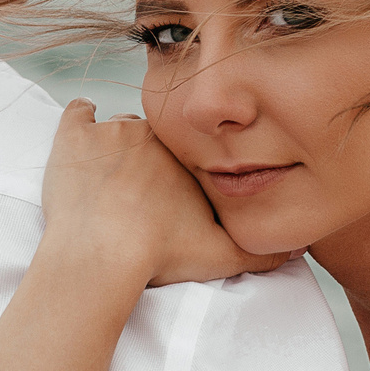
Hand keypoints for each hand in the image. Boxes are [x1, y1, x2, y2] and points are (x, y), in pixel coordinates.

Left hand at [43, 100, 288, 286]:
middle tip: (137, 189)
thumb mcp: (223, 256)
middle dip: (147, 156)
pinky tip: (80, 142)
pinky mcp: (72, 137)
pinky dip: (79, 123)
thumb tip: (297, 252)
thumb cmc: (161, 257)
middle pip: (151, 135)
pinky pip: (77, 113)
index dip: (176, 170)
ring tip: (107, 176)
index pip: (184, 149)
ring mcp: (109, 131)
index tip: (166, 192)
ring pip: (115, 126)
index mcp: (185, 153)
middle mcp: (151, 131)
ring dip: (113, 144)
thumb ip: (262, 252)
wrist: (101, 257)